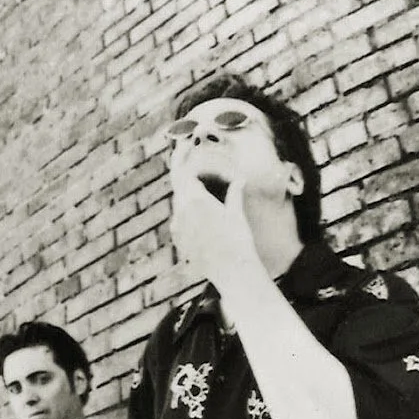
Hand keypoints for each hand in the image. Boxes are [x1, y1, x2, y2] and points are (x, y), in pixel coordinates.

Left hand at [168, 143, 266, 291]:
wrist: (233, 274)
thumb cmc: (239, 242)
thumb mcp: (237, 213)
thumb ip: (234, 193)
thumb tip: (240, 180)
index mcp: (194, 201)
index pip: (184, 173)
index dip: (184, 157)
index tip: (185, 144)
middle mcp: (182, 213)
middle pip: (179, 185)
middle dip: (182, 168)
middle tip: (185, 149)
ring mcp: (179, 229)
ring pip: (179, 202)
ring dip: (187, 191)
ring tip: (198, 182)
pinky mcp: (181, 241)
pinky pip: (180, 219)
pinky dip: (187, 209)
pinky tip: (198, 208)